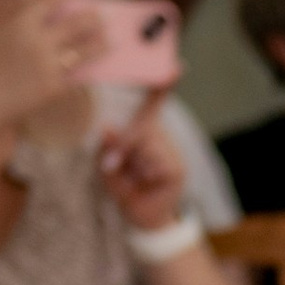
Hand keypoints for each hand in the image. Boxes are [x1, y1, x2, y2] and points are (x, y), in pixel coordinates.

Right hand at [0, 0, 99, 132]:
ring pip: (87, 48)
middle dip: (94, 17)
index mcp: (20, 19)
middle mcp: (38, 40)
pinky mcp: (54, 87)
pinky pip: (80, 73)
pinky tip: (98, 62)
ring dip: (101, 41)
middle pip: (79, 21)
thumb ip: (14, 8)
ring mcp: (49, 64)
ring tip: (107, 38)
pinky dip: (91, 65)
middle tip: (100, 16)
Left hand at [98, 88, 189, 231]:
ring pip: (147, 146)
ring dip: (133, 164)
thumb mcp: (105, 166)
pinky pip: (155, 163)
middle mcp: (161, 136)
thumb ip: (105, 147)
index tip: (178, 66)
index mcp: (144, 130)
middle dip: (124, 146)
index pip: (153, 103)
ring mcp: (171, 151)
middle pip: (141, 128)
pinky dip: (144, 175)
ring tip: (136, 178)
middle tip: (116, 166)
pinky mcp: (176, 168)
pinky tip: (147, 184)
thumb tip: (107, 127)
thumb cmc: (123, 186)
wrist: (142, 217)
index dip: (163, 85)